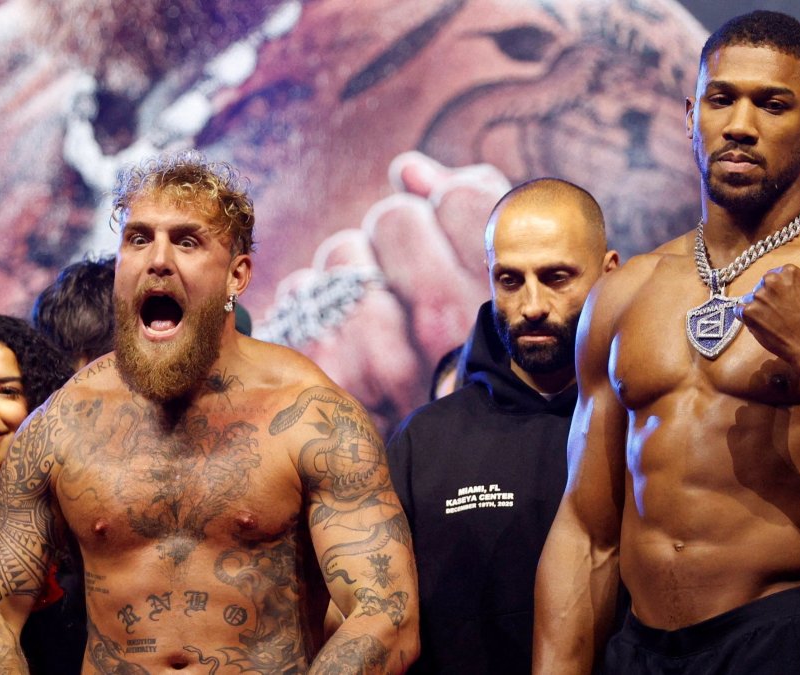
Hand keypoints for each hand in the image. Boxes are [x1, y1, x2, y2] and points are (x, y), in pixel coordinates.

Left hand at [260, 152, 508, 430]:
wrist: (447, 467)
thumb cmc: (474, 361)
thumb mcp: (493, 292)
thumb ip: (463, 214)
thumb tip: (408, 168)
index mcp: (494, 300)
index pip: (461, 199)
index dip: (445, 201)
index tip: (443, 226)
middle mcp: (443, 324)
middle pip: (396, 219)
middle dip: (396, 232)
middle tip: (404, 264)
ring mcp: (383, 351)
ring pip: (344, 252)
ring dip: (354, 266)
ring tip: (372, 297)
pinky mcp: (331, 374)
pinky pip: (304, 292)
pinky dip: (316, 298)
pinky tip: (338, 319)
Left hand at [736, 264, 799, 374]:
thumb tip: (791, 285)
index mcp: (789, 273)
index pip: (776, 274)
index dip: (777, 287)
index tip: (780, 296)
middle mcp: (772, 280)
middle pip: (762, 285)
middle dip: (766, 296)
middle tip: (775, 310)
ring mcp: (758, 296)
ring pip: (751, 298)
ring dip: (757, 307)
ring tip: (770, 320)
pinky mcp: (748, 311)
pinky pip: (740, 310)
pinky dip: (746, 317)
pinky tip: (759, 324)